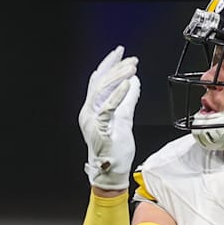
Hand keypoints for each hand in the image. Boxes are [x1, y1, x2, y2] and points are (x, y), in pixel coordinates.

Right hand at [78, 45, 140, 189]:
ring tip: (131, 68)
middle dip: (116, 68)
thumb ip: (128, 101)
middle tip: (132, 60)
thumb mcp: (125, 119)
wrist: (111, 171)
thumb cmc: (116, 150)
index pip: (98, 81)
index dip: (108, 65)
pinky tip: (128, 84)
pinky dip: (118, 95)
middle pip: (99, 83)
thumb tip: (135, 83)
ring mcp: (91, 120)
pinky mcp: (99, 128)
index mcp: (92, 109)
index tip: (119, 53)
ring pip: (102, 91)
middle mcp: (88, 112)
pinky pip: (108, 107)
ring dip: (118, 77)